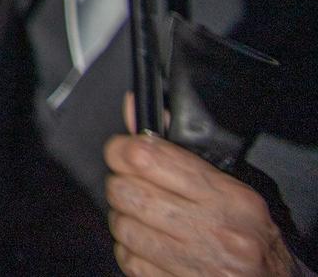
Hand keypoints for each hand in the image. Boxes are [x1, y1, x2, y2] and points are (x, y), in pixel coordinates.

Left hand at [105, 128, 296, 276]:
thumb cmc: (249, 229)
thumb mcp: (229, 182)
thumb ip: (176, 148)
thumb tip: (131, 108)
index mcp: (228, 196)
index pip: (148, 158)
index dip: (121, 149)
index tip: (121, 151)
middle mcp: (214, 229)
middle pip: (127, 192)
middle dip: (120, 185)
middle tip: (133, 187)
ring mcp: (198, 262)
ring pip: (123, 226)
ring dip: (123, 218)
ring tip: (142, 217)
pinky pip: (129, 260)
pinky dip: (129, 249)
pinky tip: (148, 244)